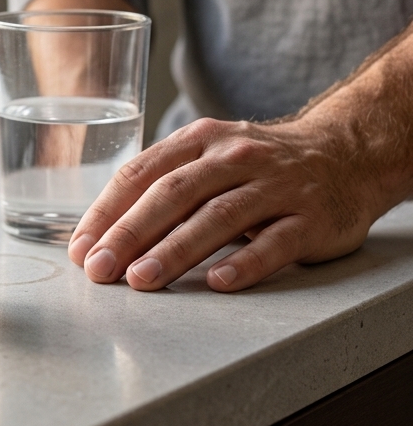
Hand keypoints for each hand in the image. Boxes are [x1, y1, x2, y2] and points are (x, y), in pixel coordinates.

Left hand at [66, 114, 396, 292]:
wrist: (345, 155)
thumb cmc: (258, 166)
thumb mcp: (208, 157)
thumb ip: (164, 184)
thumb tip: (103, 232)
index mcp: (198, 141)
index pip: (141, 173)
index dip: (107, 211)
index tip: (80, 248)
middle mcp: (234, 156)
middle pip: (172, 194)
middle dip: (129, 232)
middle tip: (100, 268)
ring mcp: (275, 185)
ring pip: (217, 217)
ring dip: (175, 250)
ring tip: (142, 279)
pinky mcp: (311, 217)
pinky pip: (275, 242)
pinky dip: (245, 263)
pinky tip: (217, 283)